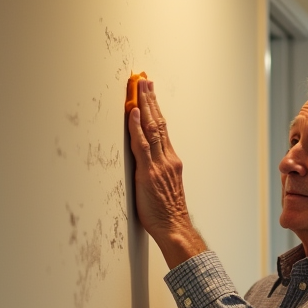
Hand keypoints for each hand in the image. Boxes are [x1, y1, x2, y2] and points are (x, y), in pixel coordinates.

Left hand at [127, 78, 207, 267]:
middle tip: (145, 80)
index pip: (162, 129)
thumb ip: (157, 170)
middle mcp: (167, 158)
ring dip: (144, 105)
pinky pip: (142, 144)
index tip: (150, 93)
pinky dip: (137, 126)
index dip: (155, 110)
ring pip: (151, 128)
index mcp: (171, 161)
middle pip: (158, 123)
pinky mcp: (148, 172)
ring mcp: (158, 164)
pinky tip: (133, 111)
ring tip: (139, 86)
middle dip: (150, 100)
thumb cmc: (167, 213)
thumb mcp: (164, 187)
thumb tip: (146, 160)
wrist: (173, 227)